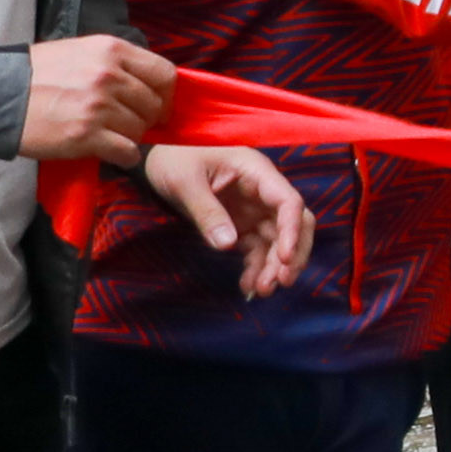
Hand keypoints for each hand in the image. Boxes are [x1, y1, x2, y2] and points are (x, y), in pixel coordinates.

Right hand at [19, 34, 175, 166]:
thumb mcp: (79, 52)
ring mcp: (98, 106)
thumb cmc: (35, 73)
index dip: (165, 93)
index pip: (164, 73)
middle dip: (145, 117)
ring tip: (108, 134)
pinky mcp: (86, 135)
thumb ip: (115, 64)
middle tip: (127, 122)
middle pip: (154, 105)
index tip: (157, 104)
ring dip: (129, 136)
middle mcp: (109, 76)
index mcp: (110, 50)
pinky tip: (109, 152)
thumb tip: (149, 85)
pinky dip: (123, 156)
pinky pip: (126, 152)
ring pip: (140, 130)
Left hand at [134, 143, 314, 299]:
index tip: (285, 259)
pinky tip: (247, 285)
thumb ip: (207, 212)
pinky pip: (257, 249)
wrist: (156, 162)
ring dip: (274, 267)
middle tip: (282, 282)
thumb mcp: (185, 183)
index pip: (288, 202)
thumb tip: (228, 245)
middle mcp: (263, 192)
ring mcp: (254, 210)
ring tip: (260, 291)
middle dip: (292, 253)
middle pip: (294, 224)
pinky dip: (256, 268)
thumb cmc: (173, 160)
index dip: (292, 230)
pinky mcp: (243, 226)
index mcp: (256, 172)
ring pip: (278, 241)